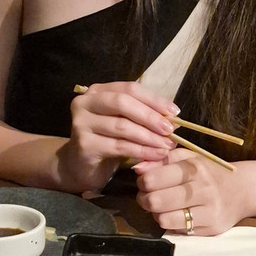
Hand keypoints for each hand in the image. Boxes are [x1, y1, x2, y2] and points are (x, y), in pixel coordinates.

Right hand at [58, 82, 177, 191]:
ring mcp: (81, 122)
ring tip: (166, 146)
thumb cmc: (106, 142)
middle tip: (170, 130)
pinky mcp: (84, 144)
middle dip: (150, 116)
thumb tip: (174, 118)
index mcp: (98, 91)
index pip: (130, 88)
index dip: (154, 99)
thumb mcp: (126, 124)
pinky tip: (155, 155)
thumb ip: (144, 117)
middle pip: (123, 103)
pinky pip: (118, 146)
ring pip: (122, 126)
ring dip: (149, 136)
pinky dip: (140, 151)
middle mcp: (85, 102)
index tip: (175, 111)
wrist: (80, 166)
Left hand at [134, 149, 252, 235]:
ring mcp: (208, 211)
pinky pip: (177, 230)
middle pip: (155, 201)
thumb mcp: (190, 158)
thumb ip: (162, 160)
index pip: (153, 179)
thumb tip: (137, 168)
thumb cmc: (210, 172)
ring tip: (161, 207)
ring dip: (156, 214)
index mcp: (194, 168)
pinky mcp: (210, 229)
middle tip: (148, 196)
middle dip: (144, 199)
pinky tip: (176, 215)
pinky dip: (171, 223)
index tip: (145, 182)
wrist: (244, 190)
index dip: (143, 182)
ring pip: (163, 219)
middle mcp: (202, 189)